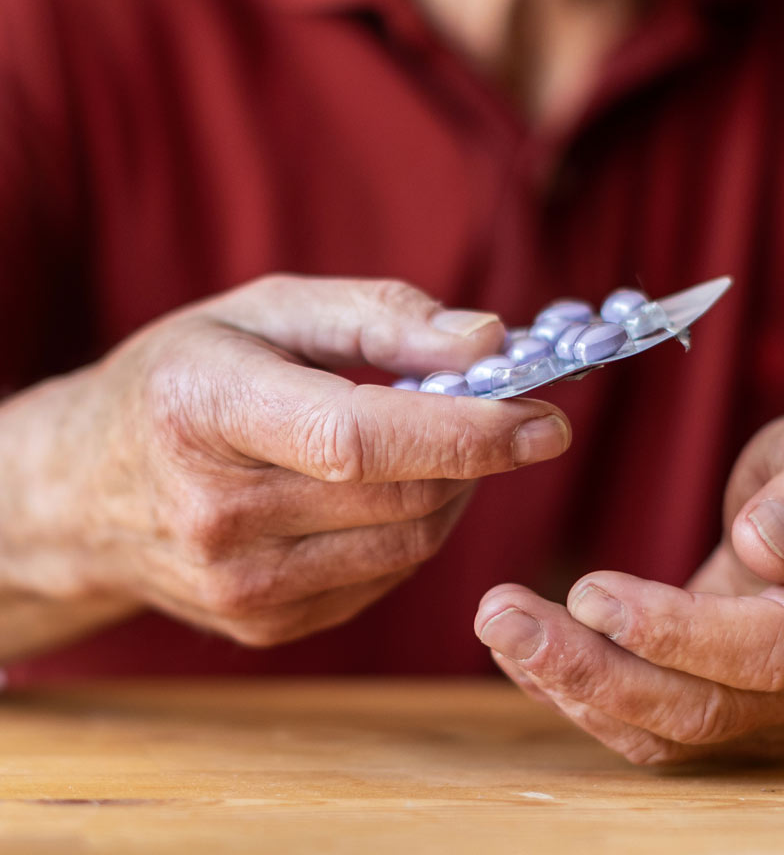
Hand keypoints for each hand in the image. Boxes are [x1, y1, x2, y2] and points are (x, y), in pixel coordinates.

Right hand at [10, 276, 570, 646]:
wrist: (83, 490)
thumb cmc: (180, 379)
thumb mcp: (264, 312)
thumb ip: (378, 316)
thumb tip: (487, 340)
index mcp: (207, 413)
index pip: (362, 440)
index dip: (469, 431)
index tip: (546, 419)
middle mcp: (217, 515)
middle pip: (403, 496)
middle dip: (481, 456)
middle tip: (505, 414)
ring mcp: (239, 587)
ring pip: (410, 543)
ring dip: (455, 490)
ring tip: (437, 443)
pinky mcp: (265, 625)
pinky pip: (385, 576)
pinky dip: (414, 527)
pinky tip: (387, 489)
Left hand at [475, 413, 783, 763]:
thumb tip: (766, 545)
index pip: (771, 647)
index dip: (679, 630)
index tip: (591, 591)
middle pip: (702, 708)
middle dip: (593, 669)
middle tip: (500, 616)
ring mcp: (773, 719)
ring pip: (665, 732)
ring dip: (572, 685)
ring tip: (499, 627)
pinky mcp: (724, 723)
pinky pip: (647, 728)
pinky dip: (579, 694)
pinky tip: (523, 653)